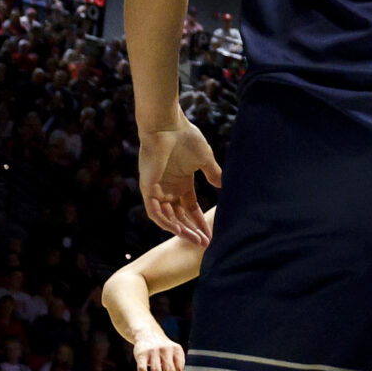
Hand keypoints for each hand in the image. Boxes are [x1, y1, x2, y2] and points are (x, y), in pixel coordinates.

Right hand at [134, 332, 187, 370]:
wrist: (147, 334)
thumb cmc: (164, 350)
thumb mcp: (174, 354)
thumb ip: (178, 368)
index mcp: (177, 350)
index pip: (181, 368)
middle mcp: (165, 350)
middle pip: (169, 370)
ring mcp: (152, 351)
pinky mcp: (141, 354)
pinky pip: (142, 369)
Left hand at [139, 120, 222, 244]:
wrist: (167, 126)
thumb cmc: (185, 138)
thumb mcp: (204, 159)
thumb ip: (213, 174)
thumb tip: (223, 186)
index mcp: (181, 183)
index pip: (191, 209)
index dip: (200, 222)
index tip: (212, 235)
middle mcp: (169, 189)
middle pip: (180, 217)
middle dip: (192, 231)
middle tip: (204, 244)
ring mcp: (157, 189)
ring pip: (167, 218)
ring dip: (180, 230)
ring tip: (194, 240)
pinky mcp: (148, 188)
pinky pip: (154, 211)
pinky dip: (165, 221)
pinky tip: (177, 230)